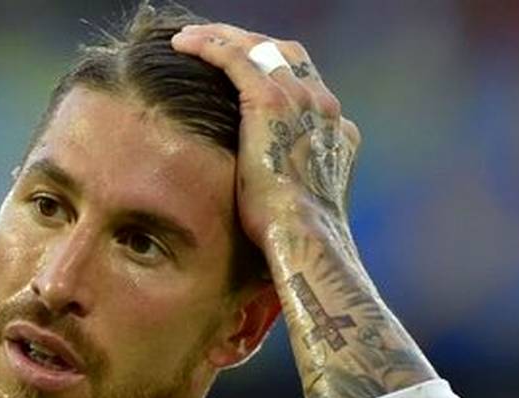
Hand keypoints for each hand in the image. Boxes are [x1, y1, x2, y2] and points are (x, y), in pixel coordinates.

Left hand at [171, 23, 360, 250]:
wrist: (305, 240)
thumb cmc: (294, 237)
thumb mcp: (297, 204)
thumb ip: (289, 184)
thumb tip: (267, 194)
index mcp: (336, 130)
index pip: (303, 81)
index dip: (268, 68)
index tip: (237, 69)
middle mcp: (323, 106)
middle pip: (282, 53)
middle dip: (245, 42)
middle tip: (208, 42)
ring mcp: (299, 99)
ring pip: (256, 47)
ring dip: (220, 36)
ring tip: (188, 38)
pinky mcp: (268, 101)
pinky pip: (234, 56)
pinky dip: (208, 45)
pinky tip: (182, 43)